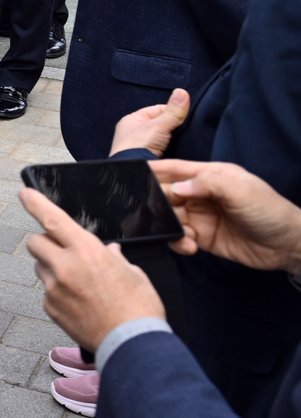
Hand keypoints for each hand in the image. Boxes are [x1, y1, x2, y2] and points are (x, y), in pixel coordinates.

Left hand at [22, 188, 165, 350]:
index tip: (25, 193)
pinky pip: (46, 291)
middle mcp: (65, 267)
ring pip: (39, 267)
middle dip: (46, 241)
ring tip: (79, 282)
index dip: (36, 202)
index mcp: (87, 252)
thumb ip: (114, 258)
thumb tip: (109, 251)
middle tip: (63, 250)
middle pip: (36, 242)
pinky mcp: (50, 308)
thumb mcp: (133, 273)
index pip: (53, 219)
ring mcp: (54, 289)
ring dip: (52, 267)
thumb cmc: (139, 308)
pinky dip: (57, 291)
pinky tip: (79, 301)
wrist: (132, 343)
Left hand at [111, 87, 189, 155]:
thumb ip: (173, 111)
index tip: (185, 115)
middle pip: (161, 125)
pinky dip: (170, 151)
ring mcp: (139, 146)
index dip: (173, 111)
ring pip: (163, 139)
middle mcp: (133, 132)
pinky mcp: (146, 159)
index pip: (157, 109)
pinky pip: (163, 151)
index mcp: (131, 120)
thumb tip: (182, 92)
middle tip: (185, 130)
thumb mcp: (158, 125)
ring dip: (173, 141)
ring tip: (182, 142)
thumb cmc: (136, 147)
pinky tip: (177, 152)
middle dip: (173, 127)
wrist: (133, 171)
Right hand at [151, 160, 300, 272]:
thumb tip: (177, 187)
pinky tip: (189, 247)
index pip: (177, 169)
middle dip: (156, 203)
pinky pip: (180, 237)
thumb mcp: (242, 191)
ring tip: (178, 236)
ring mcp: (201, 216)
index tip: (133, 174)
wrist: (289, 246)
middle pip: (168, 194)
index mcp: (212, 176)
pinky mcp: (202, 237)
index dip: (155, 170)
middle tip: (150, 214)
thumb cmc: (271, 212)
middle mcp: (203, 194)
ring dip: (167, 226)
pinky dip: (178, 242)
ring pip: (170, 217)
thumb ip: (209, 183)